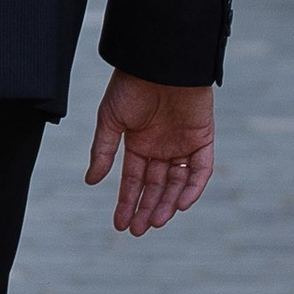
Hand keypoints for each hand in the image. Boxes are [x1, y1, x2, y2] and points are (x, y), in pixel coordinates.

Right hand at [84, 69, 214, 235]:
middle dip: (146, 208)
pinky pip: (200, 170)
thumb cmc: (131, 86)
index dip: (126, 201)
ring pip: (177, 183)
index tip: (119, 224)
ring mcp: (183, 145)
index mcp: (138, 143)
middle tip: (137, 230)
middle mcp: (161, 148)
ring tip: (155, 221)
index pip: (133, 180)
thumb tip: (91, 181)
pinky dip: (193, 188)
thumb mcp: (109, 119)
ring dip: (167, 204)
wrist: (159, 63)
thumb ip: (103, 151)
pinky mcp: (203, 139)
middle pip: (155, 186)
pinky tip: (180, 204)